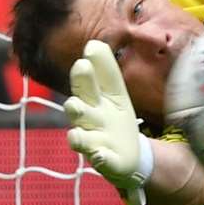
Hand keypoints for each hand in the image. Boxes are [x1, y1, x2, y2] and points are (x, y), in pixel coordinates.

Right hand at [65, 40, 153, 201]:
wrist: (127, 155)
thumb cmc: (114, 118)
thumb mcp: (114, 94)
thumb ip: (105, 71)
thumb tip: (94, 43)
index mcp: (94, 100)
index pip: (91, 83)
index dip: (90, 70)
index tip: (90, 51)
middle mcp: (89, 120)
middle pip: (81, 106)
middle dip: (80, 92)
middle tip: (81, 68)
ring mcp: (95, 142)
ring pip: (83, 136)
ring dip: (79, 130)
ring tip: (75, 120)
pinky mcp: (106, 161)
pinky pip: (101, 160)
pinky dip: (100, 157)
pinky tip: (100, 154)